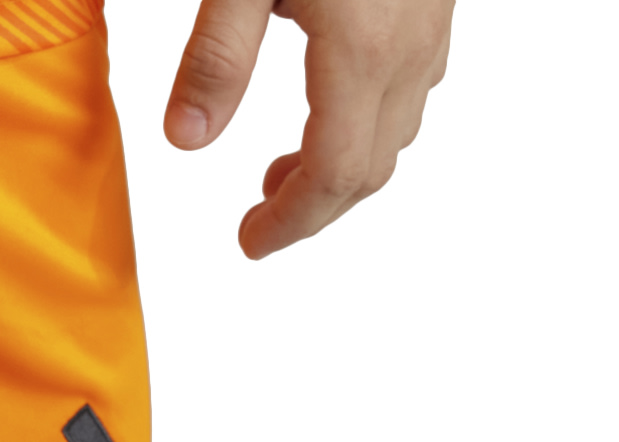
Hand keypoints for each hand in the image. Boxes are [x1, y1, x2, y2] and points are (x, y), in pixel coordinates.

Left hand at [164, 0, 451, 258]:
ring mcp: (433, 20)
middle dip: (316, 207)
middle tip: (259, 217)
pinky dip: (371, 117)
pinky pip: (415, 82)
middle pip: (372, 169)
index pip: (332, 176)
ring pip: (399, 128)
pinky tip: (332, 98)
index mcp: (361, 51)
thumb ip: (216, 57)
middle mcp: (409, 46)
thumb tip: (185, 141)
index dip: (291, 224)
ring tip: (283, 165)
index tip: (249, 242)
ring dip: (344, 164)